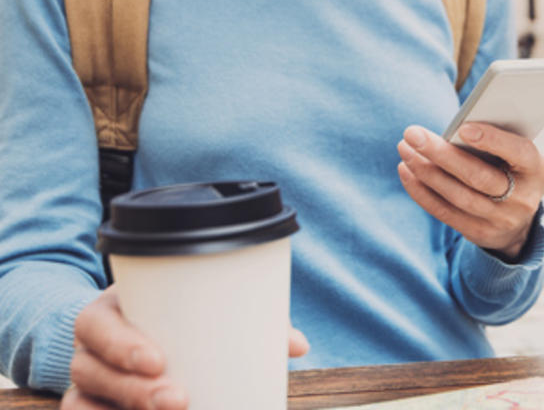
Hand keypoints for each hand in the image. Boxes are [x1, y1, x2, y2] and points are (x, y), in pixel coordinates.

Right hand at [62, 286, 308, 409]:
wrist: (130, 331)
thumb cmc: (173, 316)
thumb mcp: (196, 307)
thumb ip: (245, 320)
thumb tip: (297, 345)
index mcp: (110, 310)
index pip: (98, 324)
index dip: (121, 344)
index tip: (159, 361)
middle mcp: (90, 347)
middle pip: (93, 370)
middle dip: (135, 391)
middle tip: (179, 399)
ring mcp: (86, 381)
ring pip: (83, 403)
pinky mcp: (89, 406)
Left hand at [397, 123, 543, 258]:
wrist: (518, 221)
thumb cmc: (511, 171)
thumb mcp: (516, 156)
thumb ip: (495, 142)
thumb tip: (454, 130)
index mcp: (536, 170)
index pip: (518, 152)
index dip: (492, 140)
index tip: (462, 128)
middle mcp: (522, 198)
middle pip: (478, 176)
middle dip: (441, 154)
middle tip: (412, 134)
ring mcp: (500, 220)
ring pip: (456, 195)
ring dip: (425, 171)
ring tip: (405, 149)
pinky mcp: (478, 233)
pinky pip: (444, 212)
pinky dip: (421, 191)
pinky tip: (406, 171)